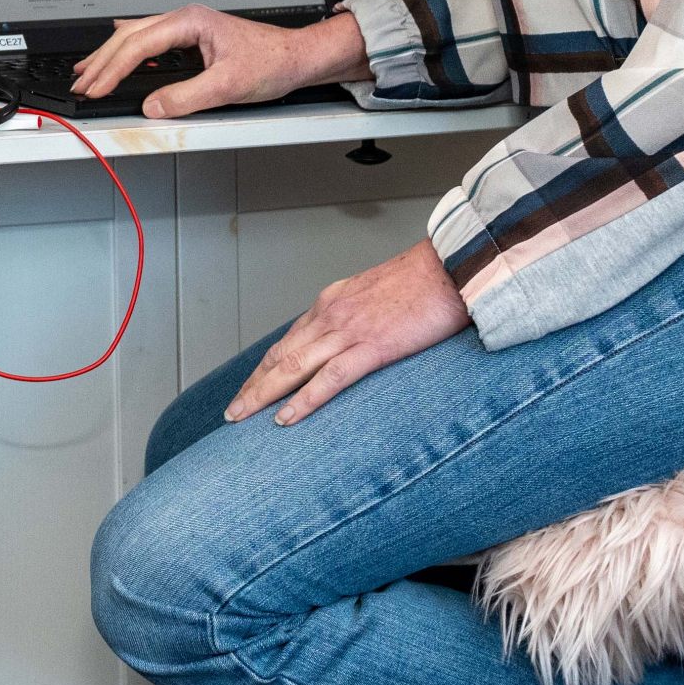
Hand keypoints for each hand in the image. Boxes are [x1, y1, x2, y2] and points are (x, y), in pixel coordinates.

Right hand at [66, 6, 365, 117]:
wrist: (298, 57)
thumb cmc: (273, 61)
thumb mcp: (229, 85)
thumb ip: (187, 97)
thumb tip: (152, 106)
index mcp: (190, 22)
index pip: (138, 45)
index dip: (113, 69)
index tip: (96, 88)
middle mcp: (185, 20)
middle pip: (129, 36)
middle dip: (101, 61)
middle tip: (80, 84)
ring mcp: (187, 28)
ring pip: (136, 37)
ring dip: (110, 56)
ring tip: (86, 72)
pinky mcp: (191, 40)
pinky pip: (148, 42)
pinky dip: (127, 53)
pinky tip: (117, 56)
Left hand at [228, 242, 471, 425]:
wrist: (451, 265)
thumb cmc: (424, 281)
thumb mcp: (377, 294)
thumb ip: (358, 315)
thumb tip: (351, 337)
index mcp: (332, 303)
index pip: (288, 341)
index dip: (264, 368)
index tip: (249, 388)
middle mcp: (330, 315)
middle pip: (280, 356)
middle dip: (252, 386)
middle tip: (232, 412)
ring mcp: (348, 331)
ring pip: (293, 367)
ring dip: (262, 396)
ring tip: (240, 419)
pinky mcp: (372, 346)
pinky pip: (329, 379)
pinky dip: (303, 401)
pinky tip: (285, 419)